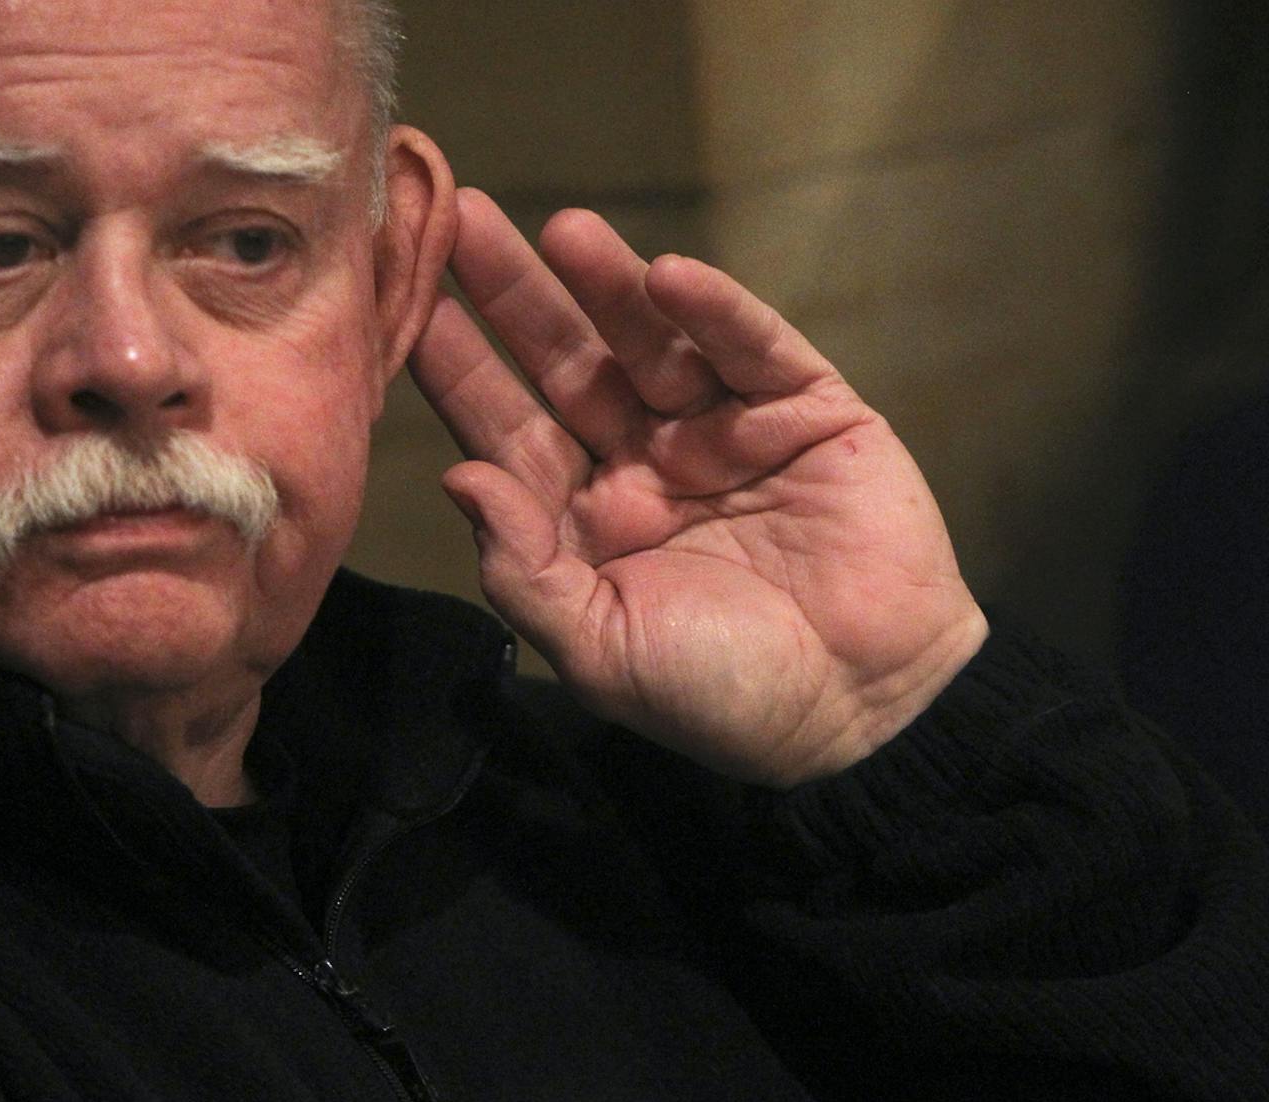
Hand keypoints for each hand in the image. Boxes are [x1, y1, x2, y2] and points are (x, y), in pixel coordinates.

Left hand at [407, 189, 987, 786]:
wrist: (862, 716)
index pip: (508, 430)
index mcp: (589, 524)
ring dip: (611, 287)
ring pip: (655, 344)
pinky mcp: (811, 415)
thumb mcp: (601, 652)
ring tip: (564, 230)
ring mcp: (730, 435)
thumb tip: (458, 476)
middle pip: (570, 365)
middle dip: (519, 297)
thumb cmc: (723, 699)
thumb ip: (525, 573)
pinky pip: (756, 351)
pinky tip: (673, 277)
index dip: (461, 367)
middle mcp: (651, 467)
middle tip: (464, 218)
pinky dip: (718, 314)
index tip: (406, 302)